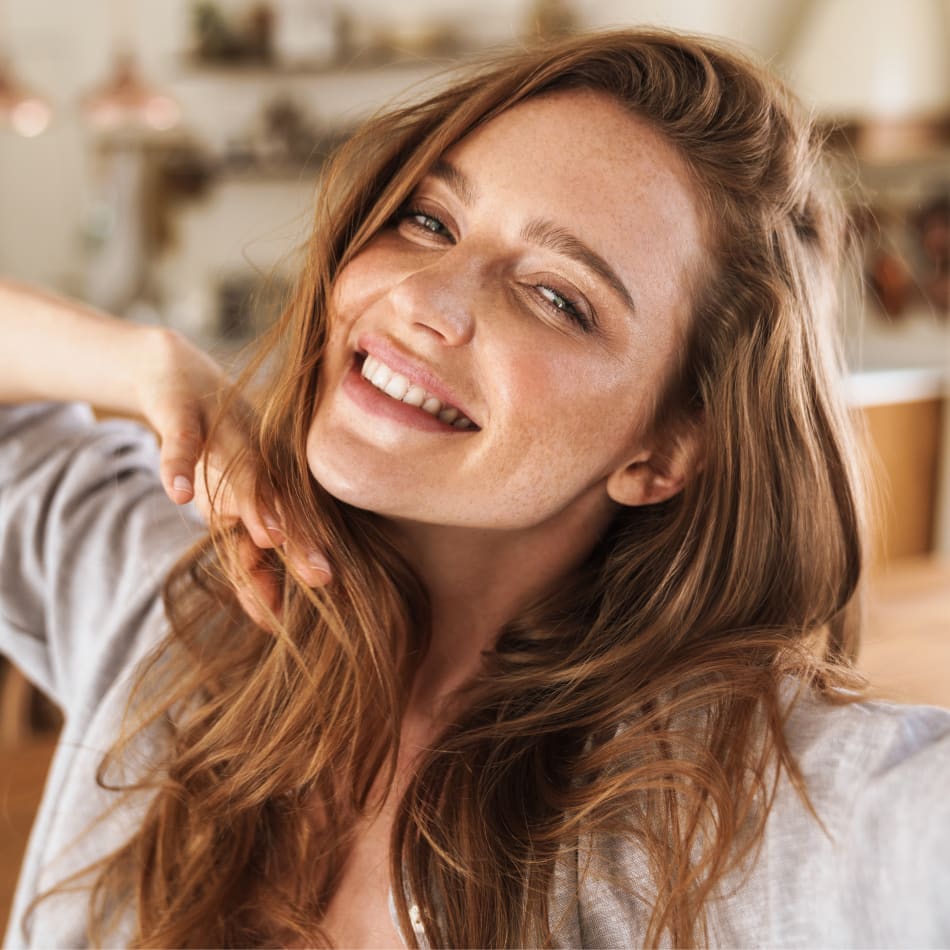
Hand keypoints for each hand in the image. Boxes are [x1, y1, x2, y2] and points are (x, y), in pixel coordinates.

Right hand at [135, 328, 330, 624]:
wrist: (179, 377)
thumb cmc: (219, 451)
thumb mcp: (233, 502)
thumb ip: (249, 551)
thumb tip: (271, 616)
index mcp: (269, 488)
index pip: (286, 533)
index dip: (298, 567)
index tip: (309, 606)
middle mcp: (255, 466)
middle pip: (277, 509)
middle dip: (298, 543)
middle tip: (321, 577)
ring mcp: (222, 441)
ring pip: (240, 475)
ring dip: (254, 504)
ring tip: (271, 536)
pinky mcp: (184, 418)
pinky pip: (181, 444)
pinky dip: (178, 466)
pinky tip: (178, 494)